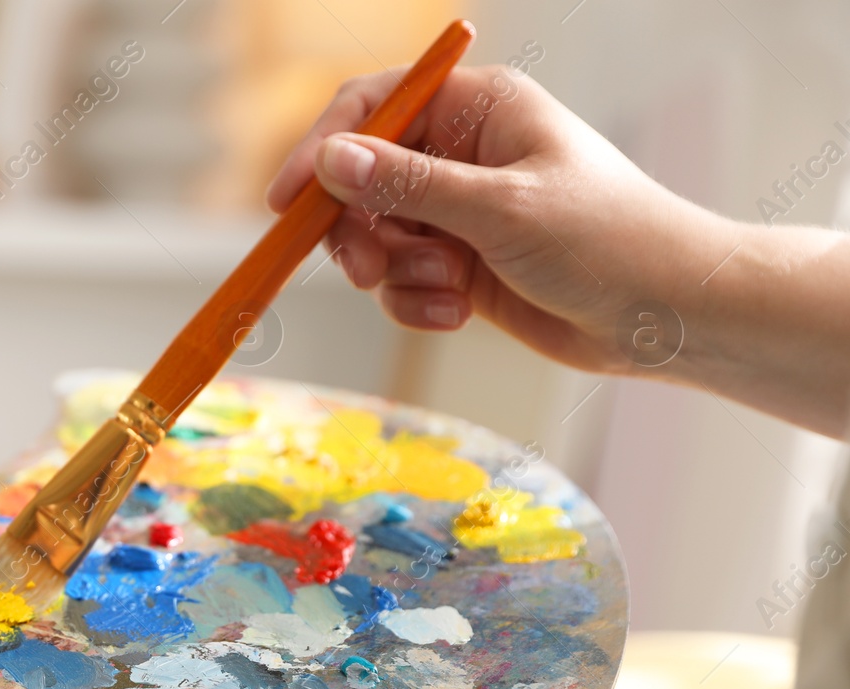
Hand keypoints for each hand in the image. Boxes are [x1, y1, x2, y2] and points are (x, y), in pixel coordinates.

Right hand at [267, 64, 736, 378]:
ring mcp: (460, 212)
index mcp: (478, 108)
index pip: (373, 107)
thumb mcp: (501, 210)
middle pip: (361, 181)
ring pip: (377, 239)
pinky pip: (402, 281)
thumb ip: (409, 186)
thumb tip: (331, 160)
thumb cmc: (607, 242)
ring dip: (397, 275)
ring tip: (446, 290)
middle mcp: (462, 152)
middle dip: (358, 232)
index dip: (322, 150)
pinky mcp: (462, 265)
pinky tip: (459, 313)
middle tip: (365, 271)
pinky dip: (417, 303)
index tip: (288, 203)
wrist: (667, 315)